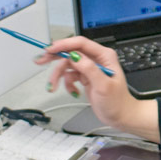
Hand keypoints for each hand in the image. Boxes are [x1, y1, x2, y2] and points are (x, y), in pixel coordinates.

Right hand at [35, 36, 159, 141]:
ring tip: (54, 87)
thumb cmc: (117, 102)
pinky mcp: (85, 77)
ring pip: (67, 65)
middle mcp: (96, 59)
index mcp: (104, 56)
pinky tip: (73, 92)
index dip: (64, 45)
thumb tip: (75, 56)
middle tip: (40, 60)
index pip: (80, 43)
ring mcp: (90, 68)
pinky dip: (67, 84)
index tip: (50, 50)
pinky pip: (69, 76)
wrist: (120, 116)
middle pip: (71, 52)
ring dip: (58, 75)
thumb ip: (89, 69)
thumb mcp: (103, 85)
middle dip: (55, 57)